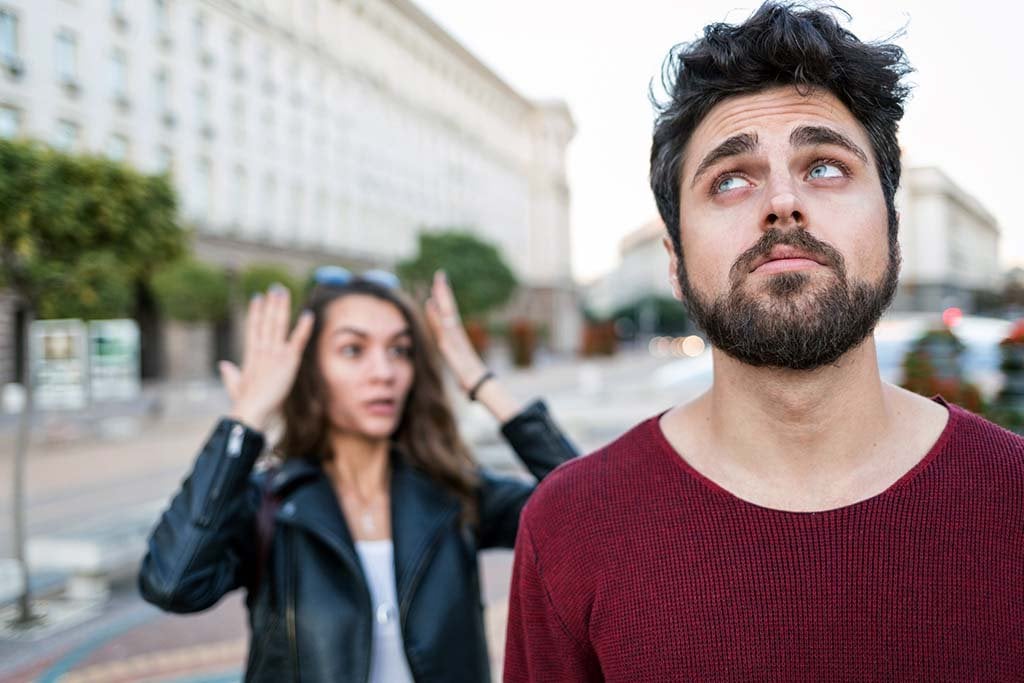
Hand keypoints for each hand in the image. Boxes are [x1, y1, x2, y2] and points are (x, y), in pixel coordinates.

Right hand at [219, 285, 313, 430]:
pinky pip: (298, 340)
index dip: (256, 312)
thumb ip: (230, 374)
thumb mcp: (235, 385)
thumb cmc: (244, 401)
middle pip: (267, 321)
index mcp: (252, 354)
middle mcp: (263, 350)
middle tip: (275, 288)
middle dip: (271, 303)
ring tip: (283, 291)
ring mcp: (275, 353)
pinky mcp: (288, 360)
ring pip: (279, 325)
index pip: (254, 328)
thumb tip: (223, 365)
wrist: (251, 409)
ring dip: (282, 307)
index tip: (257, 297)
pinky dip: (303, 327)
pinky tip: (308, 314)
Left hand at [424, 270, 487, 391]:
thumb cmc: (472, 378)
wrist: (479, 384)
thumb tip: (458, 366)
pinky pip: (441, 325)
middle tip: (440, 274)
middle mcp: (456, 334)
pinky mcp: (451, 344)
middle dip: (444, 291)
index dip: (445, 300)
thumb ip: (460, 363)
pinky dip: (435, 314)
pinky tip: (430, 302)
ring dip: (441, 296)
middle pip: (449, 308)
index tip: (440, 286)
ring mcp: (454, 338)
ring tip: (437, 281)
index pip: (450, 314)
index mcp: (458, 337)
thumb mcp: (462, 367)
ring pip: (447, 313)